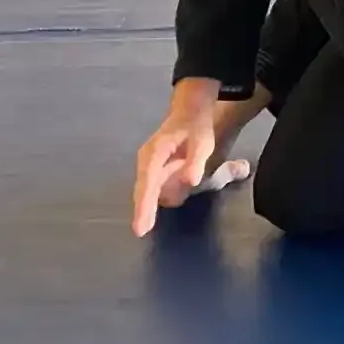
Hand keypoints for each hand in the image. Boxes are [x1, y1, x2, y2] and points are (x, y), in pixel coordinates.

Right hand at [132, 79, 219, 235]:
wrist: (189, 111)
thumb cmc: (195, 127)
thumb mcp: (202, 142)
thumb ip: (196, 161)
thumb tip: (190, 181)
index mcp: (155, 153)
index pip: (147, 183)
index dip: (144, 205)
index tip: (141, 226)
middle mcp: (146, 160)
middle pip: (142, 189)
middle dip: (142, 210)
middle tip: (141, 231)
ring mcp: (148, 165)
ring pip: (145, 190)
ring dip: (147, 205)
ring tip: (145, 224)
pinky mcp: (153, 169)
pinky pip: (150, 188)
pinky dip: (151, 199)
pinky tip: (155, 211)